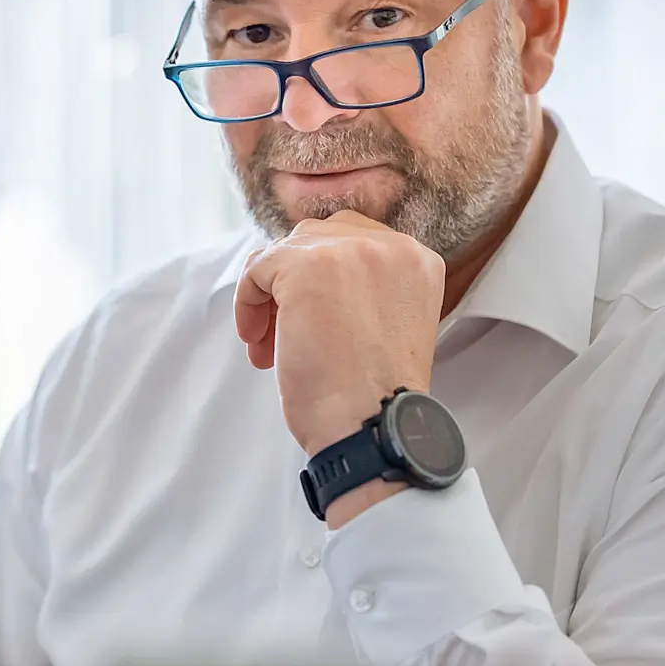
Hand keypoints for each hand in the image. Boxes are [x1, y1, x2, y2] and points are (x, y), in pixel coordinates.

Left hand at [234, 211, 443, 459]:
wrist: (370, 426)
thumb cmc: (372, 395)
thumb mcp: (384, 323)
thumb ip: (362, 288)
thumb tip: (302, 272)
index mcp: (416, 260)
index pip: (352, 241)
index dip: (322, 279)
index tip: (313, 320)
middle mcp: (390, 245)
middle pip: (317, 239)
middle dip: (292, 284)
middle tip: (282, 334)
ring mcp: (349, 250)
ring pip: (286, 251)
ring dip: (270, 295)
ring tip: (269, 344)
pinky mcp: (307, 266)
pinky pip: (258, 268)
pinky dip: (248, 302)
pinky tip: (259, 342)